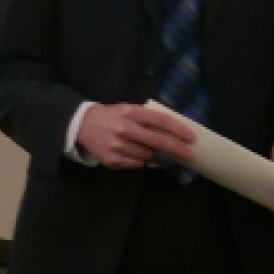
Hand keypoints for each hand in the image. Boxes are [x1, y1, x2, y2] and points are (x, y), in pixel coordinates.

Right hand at [77, 103, 195, 169]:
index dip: (179, 130)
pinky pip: (137, 164)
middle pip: (158, 141)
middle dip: (176, 149)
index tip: (191, 138)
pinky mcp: (112, 160)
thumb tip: (172, 130)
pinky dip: (141, 161)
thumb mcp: (129, 109)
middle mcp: (125, 129)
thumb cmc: (112, 116)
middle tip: (188, 154)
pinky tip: (136, 154)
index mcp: (132, 113)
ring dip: (153, 154)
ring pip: (148, 155)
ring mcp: (118, 146)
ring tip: (147, 148)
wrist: (83, 125)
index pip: (161, 121)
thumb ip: (147, 117)